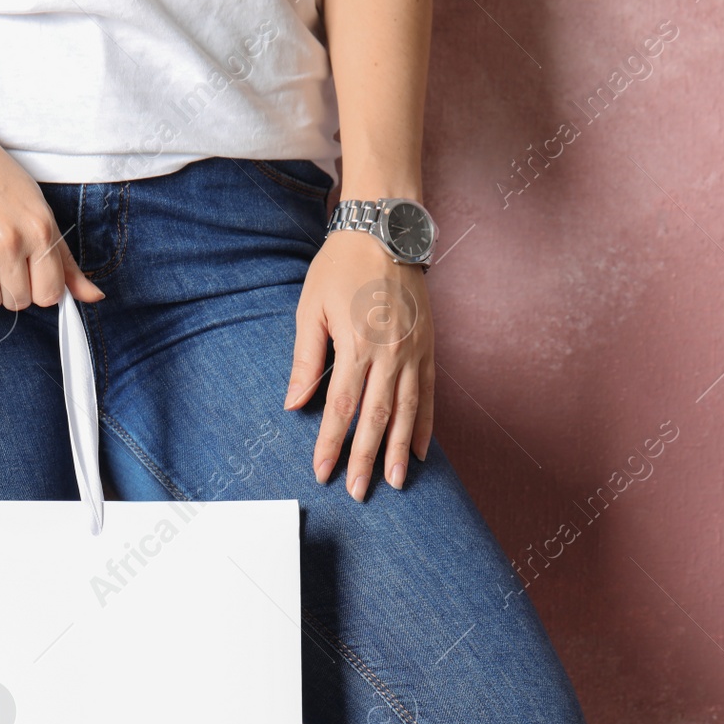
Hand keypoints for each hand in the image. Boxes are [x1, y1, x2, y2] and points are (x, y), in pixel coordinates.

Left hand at [284, 231, 434, 500]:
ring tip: (396, 482)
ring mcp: (414, 352)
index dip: (331, 443)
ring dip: (401, 451)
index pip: (342, 407)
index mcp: (357, 344)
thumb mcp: (311, 308)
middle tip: (359, 492)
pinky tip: (421, 451)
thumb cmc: (341, 267)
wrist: (386, 230)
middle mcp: (390, 353)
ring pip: (408, 412)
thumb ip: (306, 359)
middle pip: (377, 418)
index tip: (322, 471)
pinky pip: (429, 395)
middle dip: (367, 459)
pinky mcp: (428, 347)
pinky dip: (425, 425)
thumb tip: (295, 403)